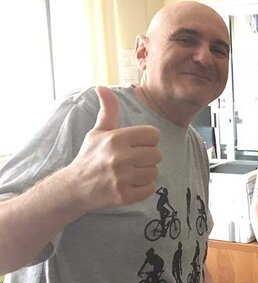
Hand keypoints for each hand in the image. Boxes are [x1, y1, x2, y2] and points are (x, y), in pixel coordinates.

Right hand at [70, 86, 161, 209]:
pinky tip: (130, 184)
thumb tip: (102, 87)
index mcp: (116, 138)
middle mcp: (119, 157)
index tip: (137, 145)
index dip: (148, 140)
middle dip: (148, 157)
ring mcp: (121, 178)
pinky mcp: (123, 196)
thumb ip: (108, 110)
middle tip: (134, 160)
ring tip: (131, 172)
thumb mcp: (98, 131)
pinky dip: (144, 188)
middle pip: (157, 154)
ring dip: (146, 173)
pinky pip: (150, 189)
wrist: (75, 187)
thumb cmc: (90, 156)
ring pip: (155, 171)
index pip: (153, 135)